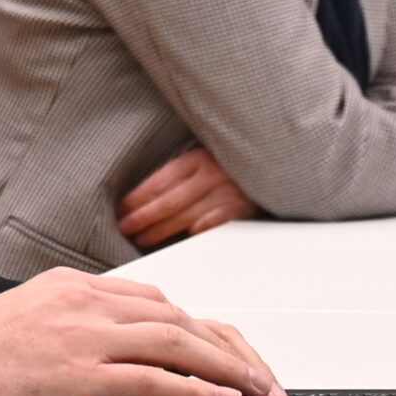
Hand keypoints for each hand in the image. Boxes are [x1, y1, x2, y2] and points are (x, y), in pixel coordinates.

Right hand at [0, 268, 289, 395]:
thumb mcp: (33, 326)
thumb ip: (82, 337)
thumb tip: (130, 374)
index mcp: (78, 287)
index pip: (160, 303)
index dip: (205, 333)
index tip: (232, 359)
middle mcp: (87, 301)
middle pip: (181, 318)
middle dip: (230, 352)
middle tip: (263, 381)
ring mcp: (83, 333)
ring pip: (176, 342)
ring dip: (225, 371)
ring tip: (256, 394)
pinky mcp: (75, 369)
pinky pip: (150, 377)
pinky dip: (193, 390)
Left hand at [118, 147, 260, 249]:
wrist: (273, 163)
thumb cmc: (232, 167)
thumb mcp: (207, 158)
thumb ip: (183, 173)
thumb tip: (145, 195)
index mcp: (200, 157)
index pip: (162, 179)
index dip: (139, 196)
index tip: (121, 208)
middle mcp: (213, 173)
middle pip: (170, 200)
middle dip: (143, 216)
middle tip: (125, 227)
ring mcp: (229, 191)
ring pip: (188, 215)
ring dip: (161, 229)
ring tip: (141, 238)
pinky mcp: (243, 209)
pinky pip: (217, 222)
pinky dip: (201, 229)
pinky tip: (186, 236)